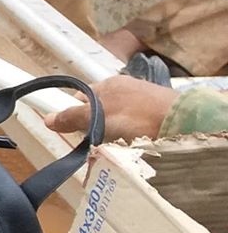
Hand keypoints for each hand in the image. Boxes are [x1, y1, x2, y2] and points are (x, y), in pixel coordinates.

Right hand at [46, 75, 174, 140]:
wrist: (185, 123)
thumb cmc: (137, 119)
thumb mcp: (99, 120)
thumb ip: (73, 118)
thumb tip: (47, 118)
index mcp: (108, 84)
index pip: (80, 98)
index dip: (75, 115)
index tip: (78, 133)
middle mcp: (126, 88)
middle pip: (99, 110)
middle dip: (96, 128)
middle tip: (101, 144)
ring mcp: (144, 98)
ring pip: (119, 118)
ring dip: (116, 133)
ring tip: (122, 147)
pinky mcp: (160, 111)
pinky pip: (137, 124)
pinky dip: (134, 135)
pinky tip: (139, 145)